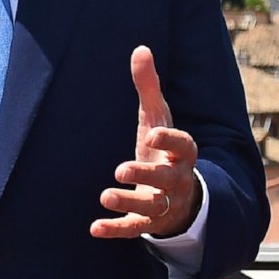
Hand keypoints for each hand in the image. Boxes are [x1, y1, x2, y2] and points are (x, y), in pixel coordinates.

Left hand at [91, 47, 200, 239]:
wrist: (179, 194)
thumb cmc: (163, 149)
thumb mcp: (157, 117)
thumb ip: (148, 87)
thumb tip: (140, 48)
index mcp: (181, 153)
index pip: (184, 146)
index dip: (170, 140)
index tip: (153, 133)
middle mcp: (176, 179)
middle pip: (165, 180)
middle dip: (145, 176)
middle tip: (120, 170)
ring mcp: (163, 204)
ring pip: (151, 206)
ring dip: (129, 202)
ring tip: (105, 195)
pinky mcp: (148, 222)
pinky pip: (134, 229)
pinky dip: (115, 230)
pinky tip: (94, 228)